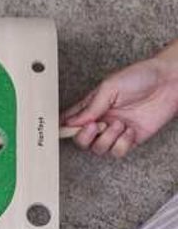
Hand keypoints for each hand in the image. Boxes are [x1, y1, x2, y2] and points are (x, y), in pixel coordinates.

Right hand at [62, 46, 177, 157]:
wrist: (169, 82)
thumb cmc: (140, 77)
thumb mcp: (109, 87)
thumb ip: (90, 107)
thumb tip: (72, 121)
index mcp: (91, 106)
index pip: (70, 120)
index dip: (63, 128)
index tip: (61, 130)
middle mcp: (101, 120)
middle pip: (81, 140)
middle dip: (85, 137)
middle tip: (95, 126)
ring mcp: (115, 131)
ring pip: (99, 149)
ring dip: (107, 138)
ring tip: (118, 123)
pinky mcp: (131, 139)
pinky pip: (118, 151)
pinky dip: (122, 143)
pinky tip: (129, 130)